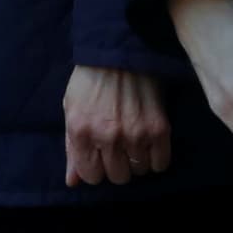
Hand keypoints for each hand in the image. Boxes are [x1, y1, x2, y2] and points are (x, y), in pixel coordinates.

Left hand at [62, 64, 171, 184]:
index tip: (100, 157)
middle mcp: (108, 136)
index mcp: (81, 131)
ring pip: (139, 171)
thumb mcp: (71, 109)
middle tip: (118, 147)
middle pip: (118, 177)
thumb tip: (72, 182)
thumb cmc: (90, 80)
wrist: (120, 50)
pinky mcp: (159, 129)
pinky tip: (149, 143)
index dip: (96, 168)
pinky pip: (161, 163)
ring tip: (133, 140)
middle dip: (117, 165)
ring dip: (137, 160)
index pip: (91, 176)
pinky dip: (156, 158)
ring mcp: (135, 134)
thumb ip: (72, 149)